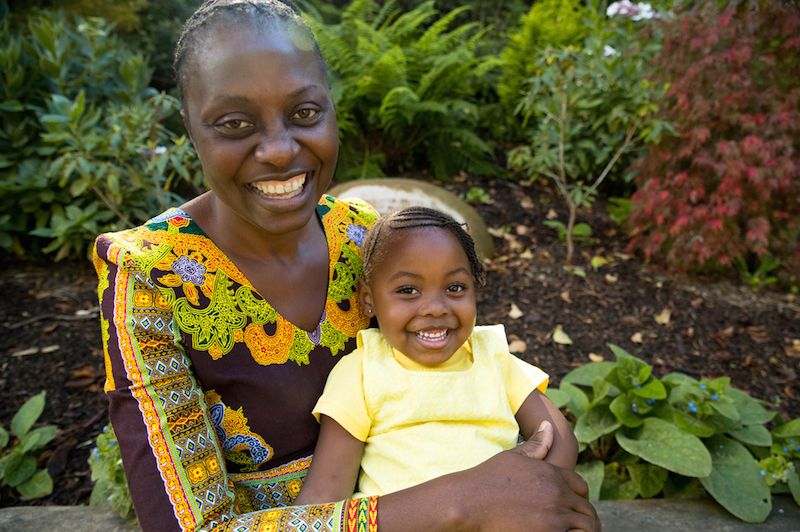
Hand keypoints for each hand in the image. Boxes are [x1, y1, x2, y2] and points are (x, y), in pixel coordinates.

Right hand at [448, 425, 598, 530]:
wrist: (470, 501)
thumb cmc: (487, 479)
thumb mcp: (513, 456)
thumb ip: (536, 444)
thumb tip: (549, 426)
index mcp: (552, 473)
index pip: (581, 487)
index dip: (580, 498)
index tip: (572, 507)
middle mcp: (557, 493)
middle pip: (587, 510)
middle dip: (584, 518)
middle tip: (575, 527)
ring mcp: (555, 515)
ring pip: (588, 527)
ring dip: (583, 531)